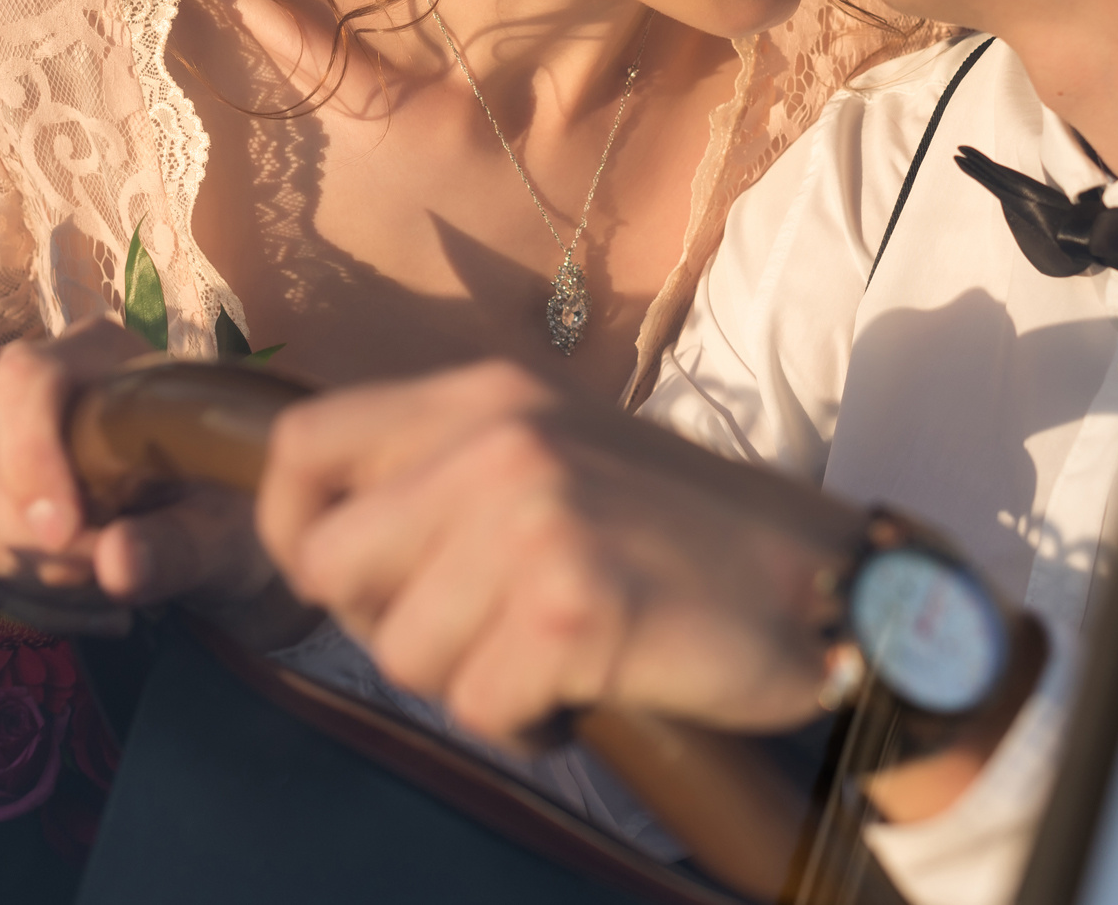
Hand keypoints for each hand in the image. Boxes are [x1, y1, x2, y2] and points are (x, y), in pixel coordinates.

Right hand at [0, 318, 288, 636]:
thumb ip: (178, 544)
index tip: (64, 531)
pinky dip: (32, 593)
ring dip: (39, 568)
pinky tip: (92, 597)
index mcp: (101, 356)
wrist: (216, 532)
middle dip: (39, 537)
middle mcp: (36, 391)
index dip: (29, 452)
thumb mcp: (225, 528)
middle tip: (111, 564)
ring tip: (113, 580)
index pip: (26, 377)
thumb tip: (117, 564)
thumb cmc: (227, 506)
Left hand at [255, 359, 854, 744]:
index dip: (290, 528)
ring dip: (469, 683)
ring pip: (400, 653)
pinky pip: (478, 708)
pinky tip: (586, 688)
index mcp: (485, 393)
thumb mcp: (561, 447)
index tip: (342, 581)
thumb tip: (329, 534)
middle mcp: (498, 440)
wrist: (827, 582)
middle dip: (389, 625)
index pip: (303, 445)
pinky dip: (527, 723)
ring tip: (552, 654)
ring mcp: (531, 518)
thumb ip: (451, 466)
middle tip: (476, 633)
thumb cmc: (687, 532)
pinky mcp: (567, 606)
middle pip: (330, 565)